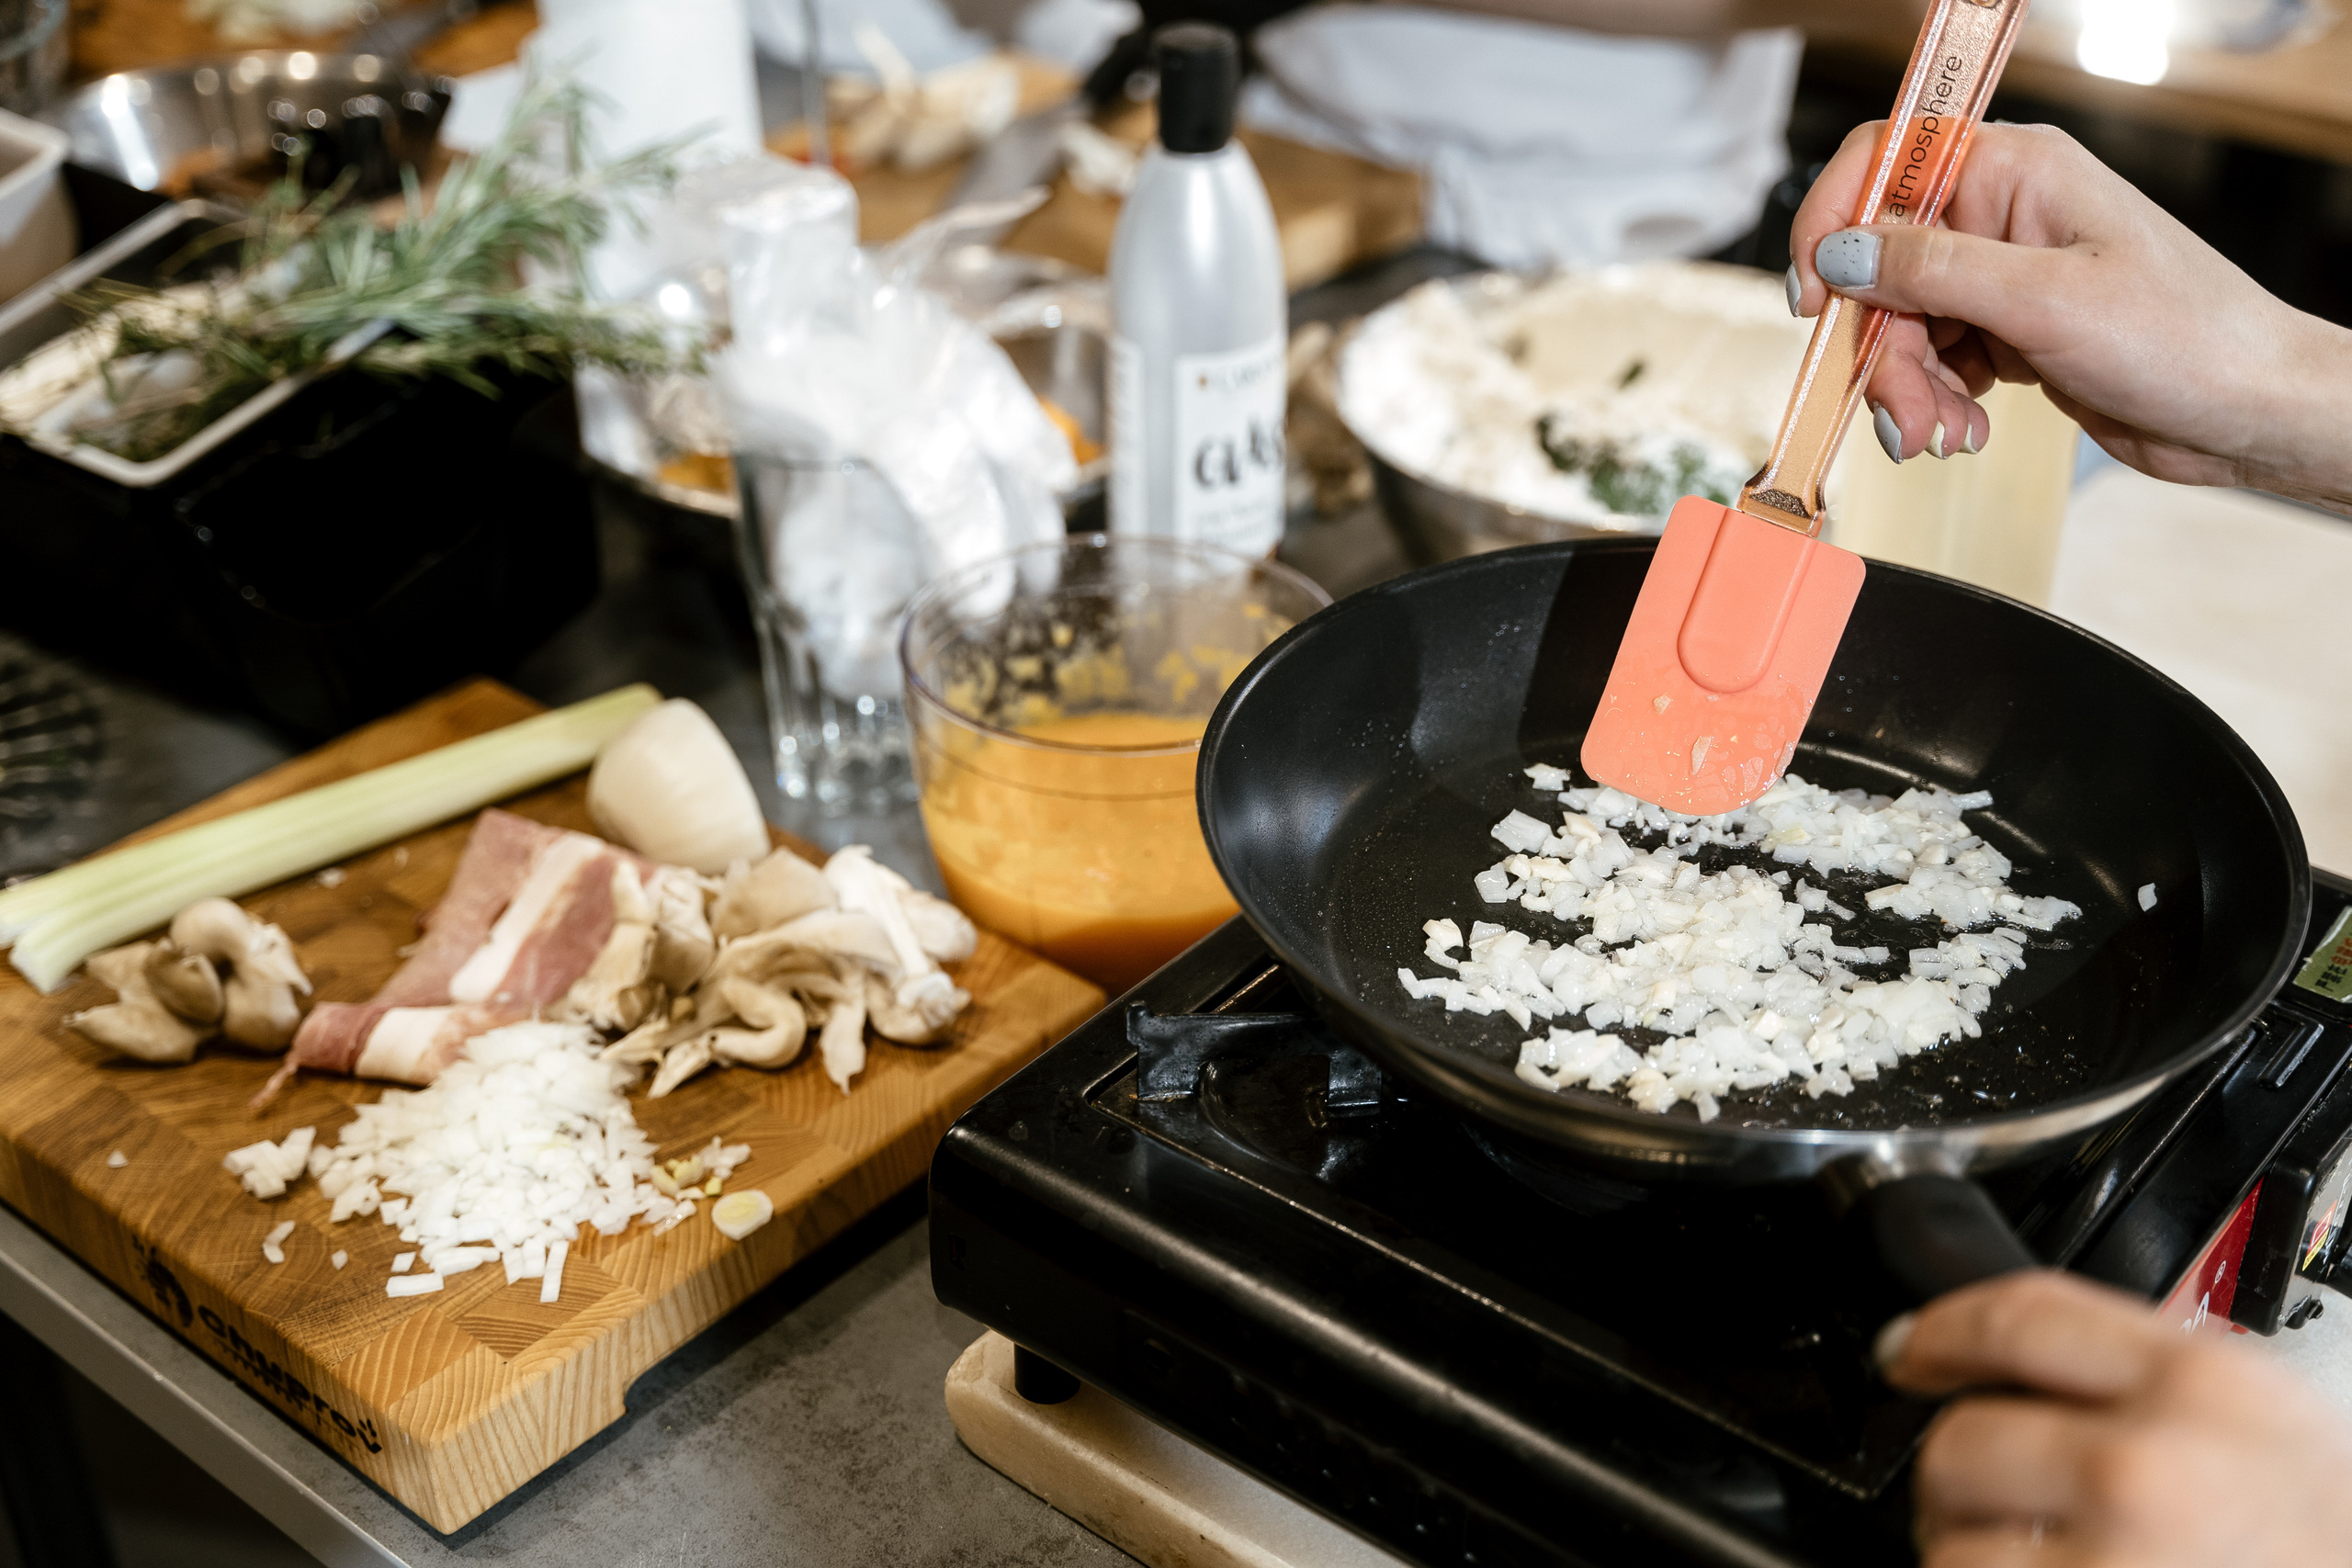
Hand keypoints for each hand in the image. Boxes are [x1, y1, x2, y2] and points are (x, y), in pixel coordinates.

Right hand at [1787, 121, 2351, 512]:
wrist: (2248, 410)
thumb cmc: (2185, 337)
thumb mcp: (2046, 301)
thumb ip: (1933, 271)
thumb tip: (1841, 253)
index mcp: (2015, 172)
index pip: (1884, 163)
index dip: (1832, 225)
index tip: (1816, 298)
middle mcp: (2001, 214)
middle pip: (1881, 267)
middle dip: (1880, 347)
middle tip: (1903, 411)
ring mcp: (2003, 275)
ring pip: (1901, 325)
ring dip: (1908, 389)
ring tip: (1943, 435)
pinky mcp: (2008, 330)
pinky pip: (1933, 360)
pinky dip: (1936, 403)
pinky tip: (1965, 429)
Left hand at [1880, 1270, 2351, 1566]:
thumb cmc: (2338, 1543)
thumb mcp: (2269, 1423)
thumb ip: (2155, 1385)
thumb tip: (2032, 1373)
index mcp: (2201, 1389)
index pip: (2020, 1317)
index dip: (1941, 1329)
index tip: (1907, 1347)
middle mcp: (2149, 1471)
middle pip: (1962, 1440)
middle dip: (1960, 1478)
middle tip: (1990, 1505)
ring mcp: (2116, 1563)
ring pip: (1953, 1547)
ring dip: (1970, 1559)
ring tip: (2029, 1564)